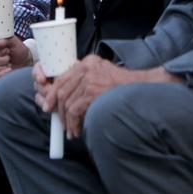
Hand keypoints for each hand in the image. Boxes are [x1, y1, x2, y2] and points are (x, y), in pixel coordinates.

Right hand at [0, 36, 31, 82]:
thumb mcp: (14, 41)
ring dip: (2, 67)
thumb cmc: (17, 50)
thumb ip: (5, 37)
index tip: (7, 48)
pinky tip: (8, 70)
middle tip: (8, 56)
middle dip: (1, 59)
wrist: (24, 62)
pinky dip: (1, 74)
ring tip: (9, 64)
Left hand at [33, 56, 182, 138]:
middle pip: (62, 88)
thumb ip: (87, 79)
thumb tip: (68, 96)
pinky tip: (77, 130)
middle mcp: (85, 67)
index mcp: (87, 62)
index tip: (48, 106)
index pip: (63, 76)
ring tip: (71, 131)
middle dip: (57, 108)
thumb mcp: (104, 74)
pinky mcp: (92, 91)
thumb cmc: (125, 87)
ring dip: (67, 120)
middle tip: (60, 123)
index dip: (53, 93)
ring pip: (67, 101)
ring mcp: (88, 78)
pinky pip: (74, 110)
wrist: (143, 89)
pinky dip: (73, 123)